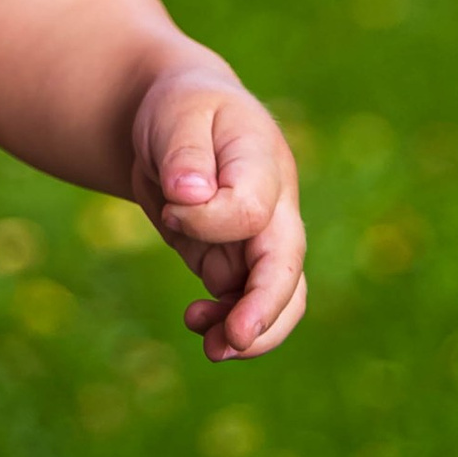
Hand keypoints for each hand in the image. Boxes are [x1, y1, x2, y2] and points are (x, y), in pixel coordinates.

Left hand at [128, 67, 306, 361]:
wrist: (178, 122)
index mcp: (264, 161)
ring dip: (248, 330)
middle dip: (265, 308)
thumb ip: (186, 150)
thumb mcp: (178, 112)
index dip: (210, 222)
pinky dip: (227, 323)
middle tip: (233, 339)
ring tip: (212, 348)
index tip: (171, 207)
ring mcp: (259, 238)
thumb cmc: (182, 108)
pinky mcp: (237, 261)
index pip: (252, 210)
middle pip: (286, 266)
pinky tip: (199, 325)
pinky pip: (244, 303)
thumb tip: (190, 194)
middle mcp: (274, 206)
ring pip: (275, 298)